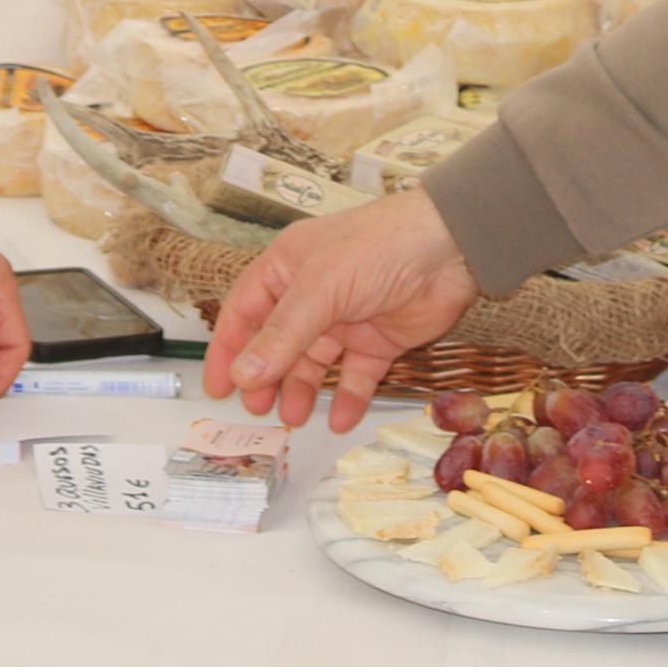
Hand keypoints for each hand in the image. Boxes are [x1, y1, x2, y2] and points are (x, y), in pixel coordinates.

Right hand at [202, 189, 480, 430]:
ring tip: (293, 418)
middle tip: (257, 411)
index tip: (217, 388)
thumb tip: (243, 376)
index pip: (245, 313)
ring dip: (302, 390)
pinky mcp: (380, 339)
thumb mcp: (319, 290)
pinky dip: (348, 397)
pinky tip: (340, 419)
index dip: (229, 350)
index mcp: (287, 268)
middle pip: (278, 343)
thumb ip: (282, 336)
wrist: (450, 247)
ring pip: (315, 363)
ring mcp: (347, 318)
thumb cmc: (375, 249)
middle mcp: (313, 294)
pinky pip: (357, 374)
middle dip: (265, 377)